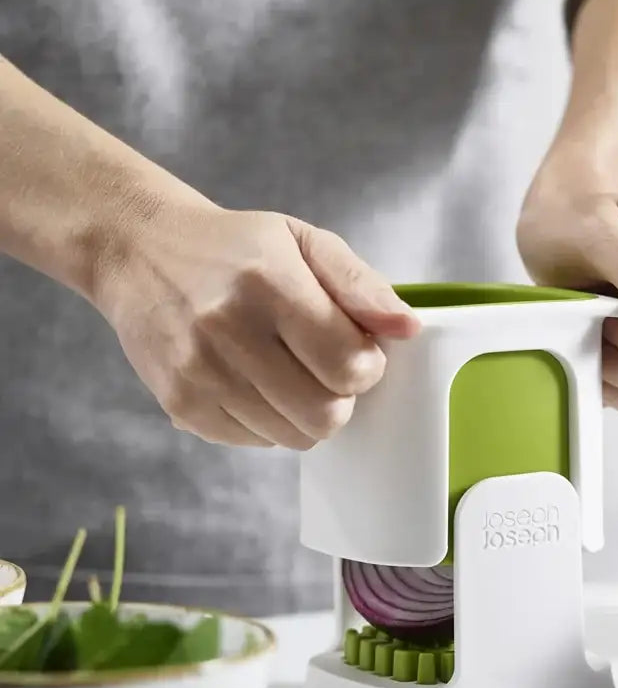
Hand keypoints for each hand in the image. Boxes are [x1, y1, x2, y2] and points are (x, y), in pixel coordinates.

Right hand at [93, 203, 419, 448]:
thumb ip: (361, 285)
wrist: (139, 252)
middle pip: (325, 415)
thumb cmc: (236, 248)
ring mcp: (199, 374)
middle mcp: (227, 331)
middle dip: (341, 398)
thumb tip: (408, 328)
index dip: (366, 366)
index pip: (348, 365)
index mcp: (268, 284)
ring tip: (287, 371)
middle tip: (325, 367)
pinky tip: (254, 382)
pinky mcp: (180, 405)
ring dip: (305, 413)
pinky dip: (267, 422)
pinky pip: (254, 444)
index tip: (355, 348)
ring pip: (292, 438)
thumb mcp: (305, 243)